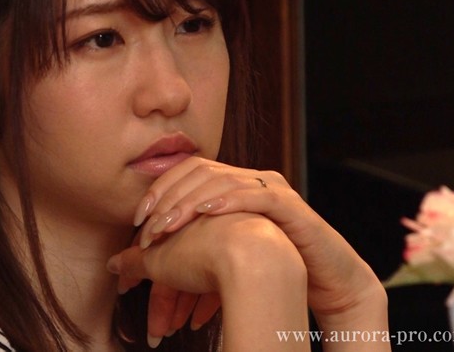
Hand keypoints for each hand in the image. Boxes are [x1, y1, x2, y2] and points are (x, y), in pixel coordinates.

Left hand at [128, 157, 388, 348]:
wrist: (325, 281)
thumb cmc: (272, 270)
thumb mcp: (217, 260)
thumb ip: (177, 256)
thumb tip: (128, 265)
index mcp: (232, 187)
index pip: (187, 173)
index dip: (159, 191)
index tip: (137, 220)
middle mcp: (250, 181)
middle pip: (199, 172)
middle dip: (168, 199)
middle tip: (147, 227)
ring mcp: (271, 191)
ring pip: (222, 180)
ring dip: (189, 203)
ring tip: (166, 226)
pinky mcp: (291, 207)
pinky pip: (256, 195)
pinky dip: (228, 200)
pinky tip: (206, 211)